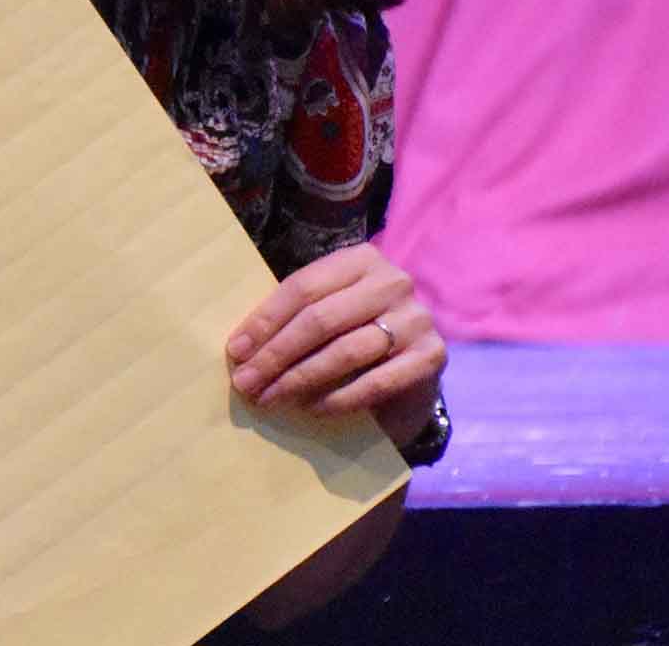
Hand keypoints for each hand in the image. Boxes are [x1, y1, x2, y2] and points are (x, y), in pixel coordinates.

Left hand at [226, 243, 446, 447]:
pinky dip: (339, 398)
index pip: (302, 288)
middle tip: (246, 383)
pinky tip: (311, 409)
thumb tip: (240, 349)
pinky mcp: (433, 356)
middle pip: (321, 319)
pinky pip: (376, 382)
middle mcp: (393, 282)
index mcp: (360, 260)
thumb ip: (291, 318)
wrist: (410, 371)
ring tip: (270, 397)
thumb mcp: (324, 314)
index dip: (264, 321)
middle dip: (277, 355)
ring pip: (346, 351)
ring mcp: (417, 319)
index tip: (236, 351)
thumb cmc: (353, 335)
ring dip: (300, 379)